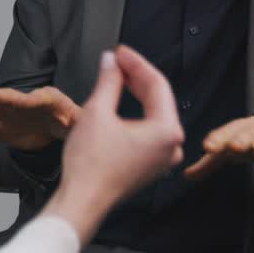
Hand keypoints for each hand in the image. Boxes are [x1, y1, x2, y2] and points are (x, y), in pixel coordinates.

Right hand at [0, 85, 80, 150]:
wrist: (64, 129)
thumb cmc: (73, 120)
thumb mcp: (79, 118)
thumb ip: (76, 118)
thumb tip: (75, 119)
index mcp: (44, 99)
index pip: (26, 98)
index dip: (11, 97)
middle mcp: (24, 104)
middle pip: (7, 99)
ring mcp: (13, 116)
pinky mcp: (6, 131)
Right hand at [41, 45, 184, 243]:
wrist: (82, 201)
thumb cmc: (91, 167)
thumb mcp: (98, 112)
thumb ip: (108, 81)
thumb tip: (111, 62)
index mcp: (166, 131)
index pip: (157, 84)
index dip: (136, 63)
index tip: (121, 52)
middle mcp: (171, 146)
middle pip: (158, 98)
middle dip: (136, 76)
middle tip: (117, 60)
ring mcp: (162, 157)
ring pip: (153, 113)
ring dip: (135, 92)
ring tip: (118, 75)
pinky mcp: (150, 164)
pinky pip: (148, 129)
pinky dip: (134, 112)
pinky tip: (119, 101)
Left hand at [183, 114, 253, 186]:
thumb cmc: (245, 140)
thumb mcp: (226, 149)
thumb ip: (207, 163)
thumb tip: (186, 175)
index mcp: (235, 132)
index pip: (224, 134)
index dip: (216, 140)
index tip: (208, 146)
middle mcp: (252, 135)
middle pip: (246, 137)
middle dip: (240, 140)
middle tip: (234, 146)